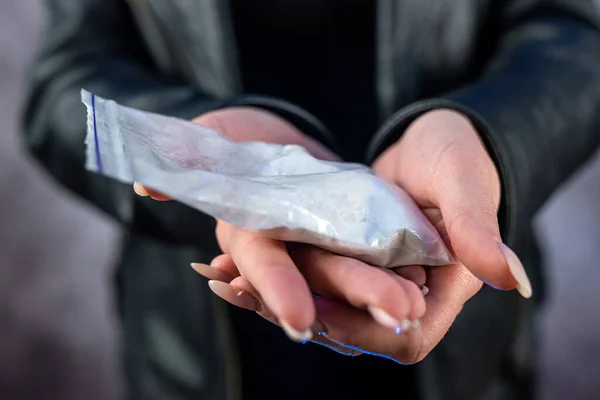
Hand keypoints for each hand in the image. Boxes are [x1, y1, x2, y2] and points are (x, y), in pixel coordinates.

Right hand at [135, 107, 429, 343]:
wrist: (270, 136)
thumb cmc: (233, 134)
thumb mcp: (215, 133)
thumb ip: (189, 154)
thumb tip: (147, 185)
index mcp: (247, 229)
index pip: (261, 262)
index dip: (276, 289)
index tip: (301, 320)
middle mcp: (285, 248)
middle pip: (319, 275)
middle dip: (355, 293)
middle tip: (399, 311)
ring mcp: (316, 244)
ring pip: (349, 273)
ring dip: (380, 292)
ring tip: (416, 303)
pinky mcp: (344, 233)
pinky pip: (367, 253)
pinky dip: (388, 267)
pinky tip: (421, 282)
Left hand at [197, 109, 531, 362]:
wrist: (432, 135)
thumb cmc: (458, 156)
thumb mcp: (465, 185)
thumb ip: (478, 231)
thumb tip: (512, 281)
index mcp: (443, 288)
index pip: (405, 336)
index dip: (359, 330)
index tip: (312, 311)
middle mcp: (405, 292)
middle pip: (353, 328)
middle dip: (300, 316)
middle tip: (246, 294)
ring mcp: (373, 277)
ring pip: (325, 306)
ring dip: (277, 299)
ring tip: (227, 281)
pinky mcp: (348, 258)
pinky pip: (311, 277)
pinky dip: (278, 274)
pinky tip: (234, 261)